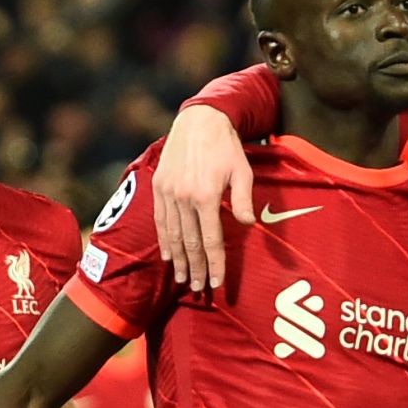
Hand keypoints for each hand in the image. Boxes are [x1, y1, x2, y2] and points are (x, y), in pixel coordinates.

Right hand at [153, 105, 252, 291]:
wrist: (199, 120)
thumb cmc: (227, 147)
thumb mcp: (243, 171)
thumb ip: (244, 200)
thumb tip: (248, 224)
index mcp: (206, 196)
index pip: (211, 240)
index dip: (214, 264)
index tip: (216, 282)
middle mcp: (184, 198)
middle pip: (190, 243)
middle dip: (194, 268)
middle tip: (197, 288)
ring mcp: (168, 193)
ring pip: (172, 235)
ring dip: (178, 260)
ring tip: (182, 278)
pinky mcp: (158, 187)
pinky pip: (160, 221)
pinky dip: (164, 240)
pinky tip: (167, 255)